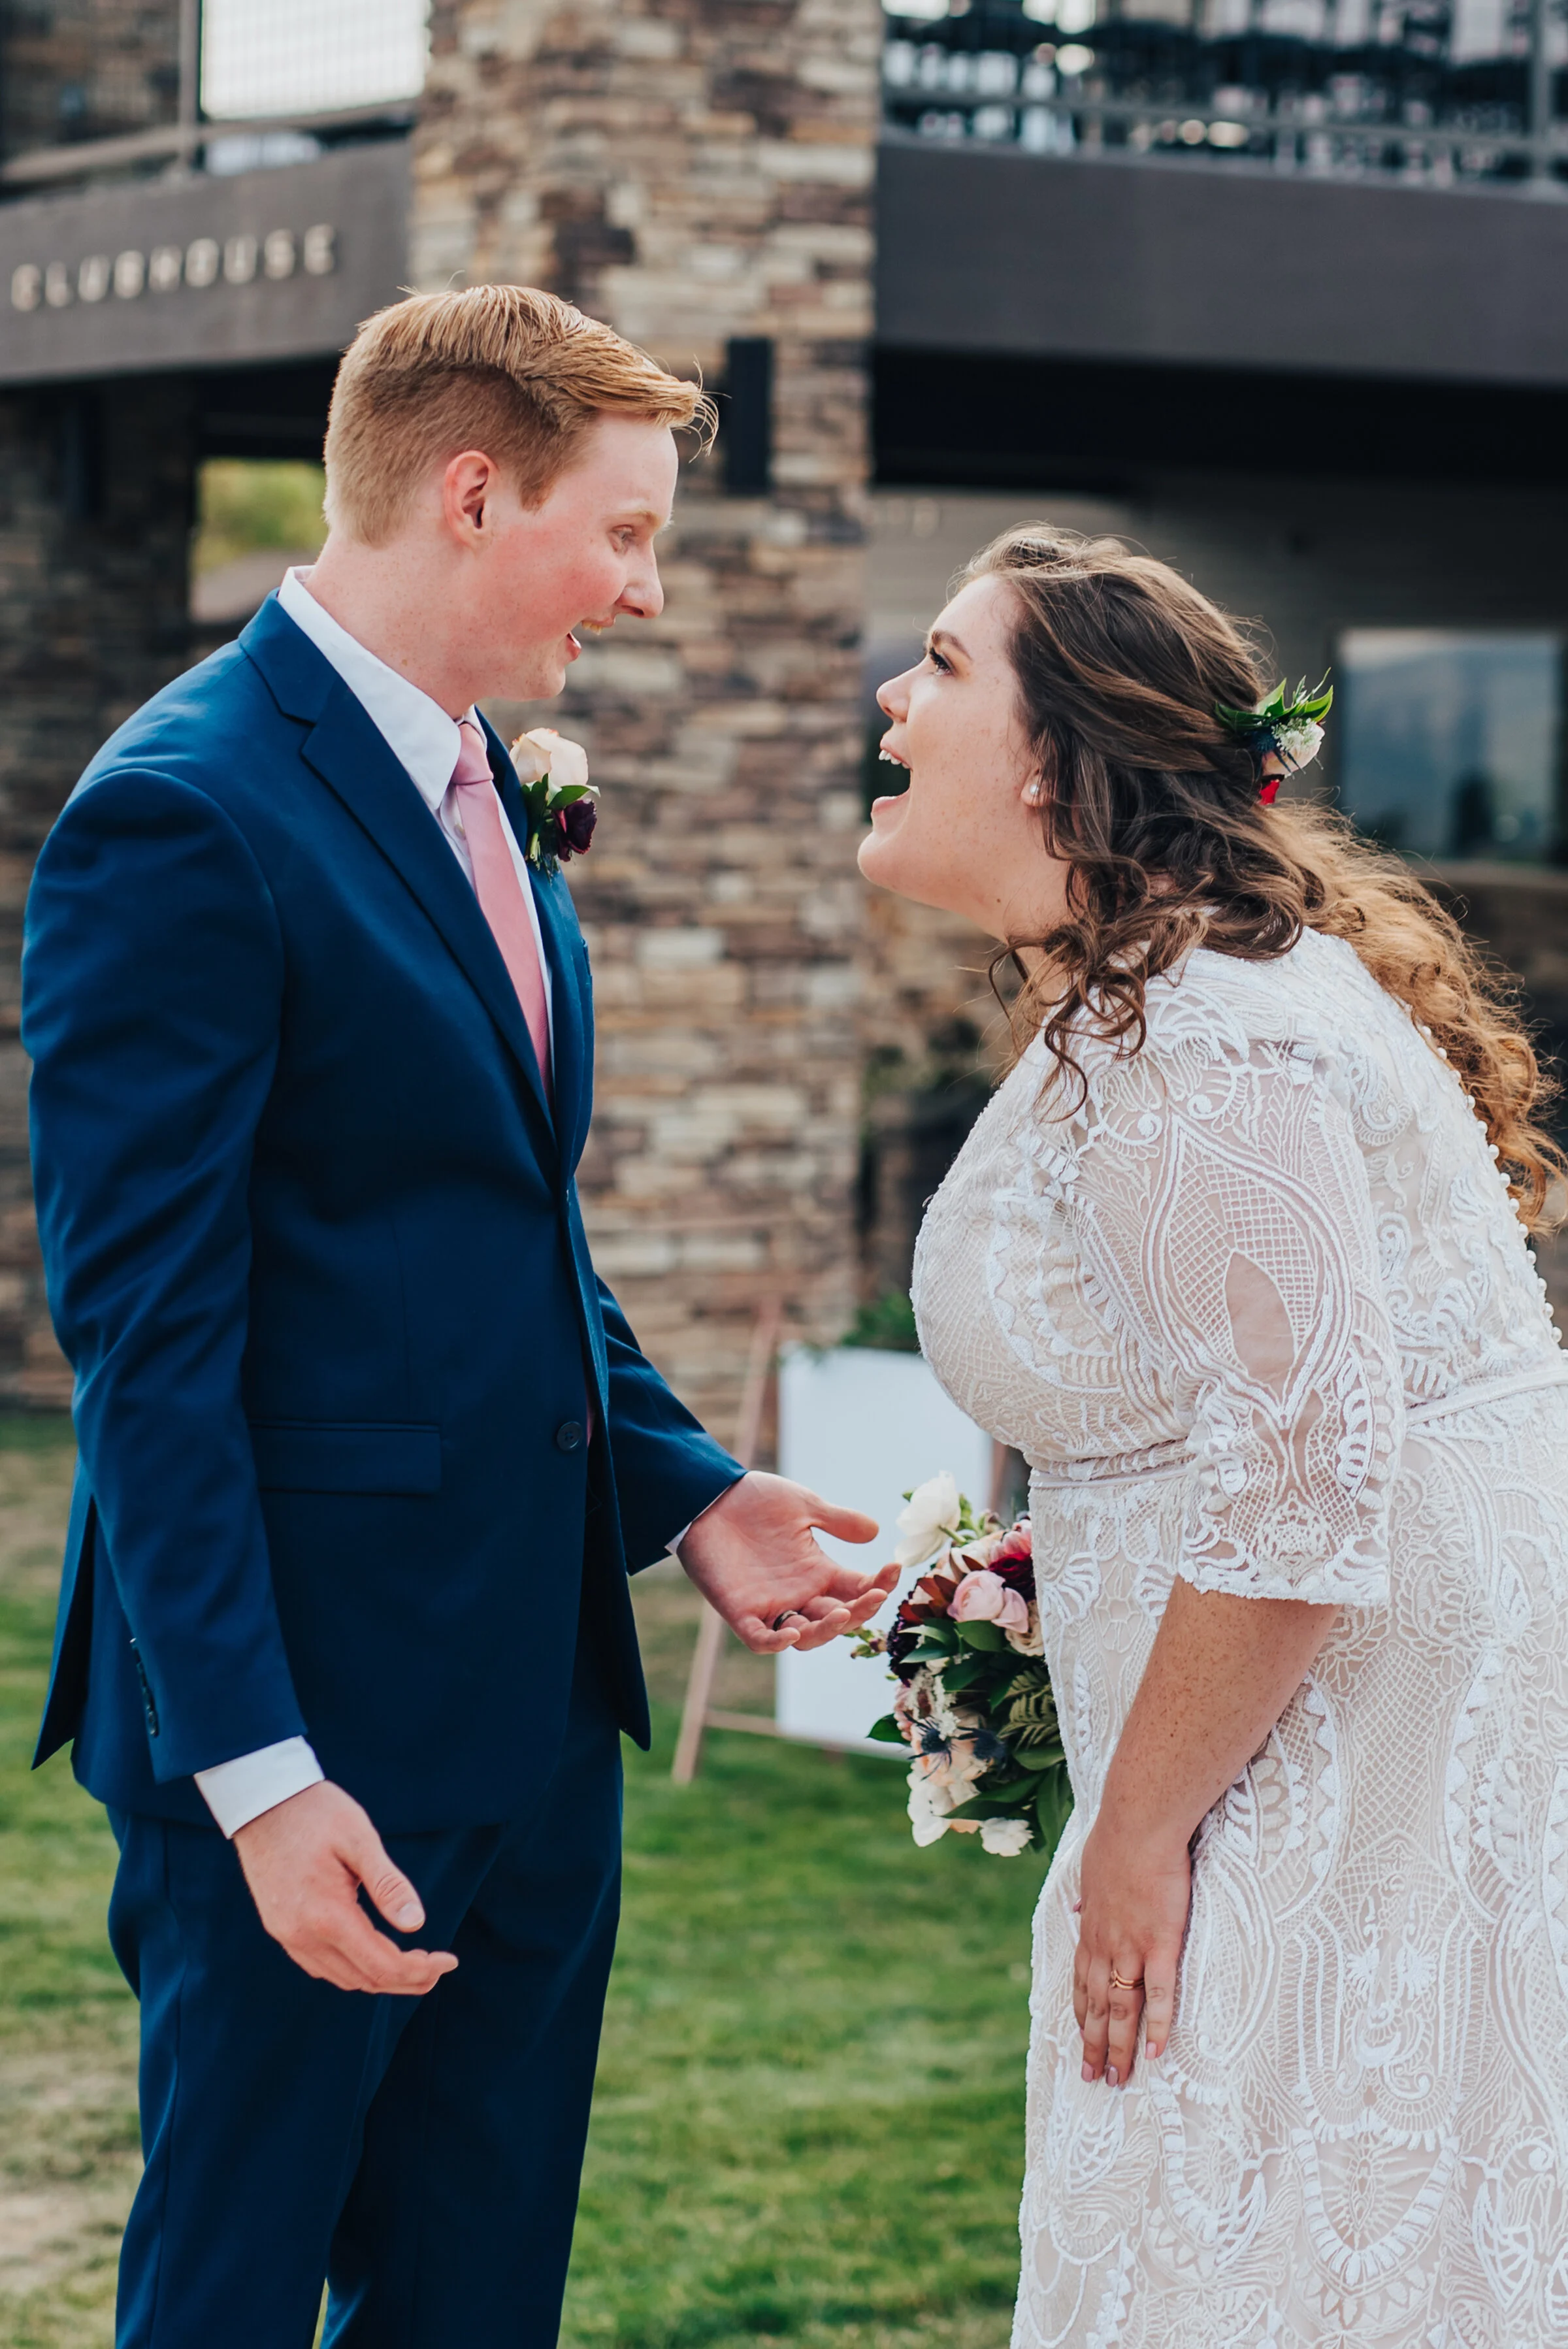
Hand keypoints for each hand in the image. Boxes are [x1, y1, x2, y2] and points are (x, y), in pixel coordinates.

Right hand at [233, 1779, 458, 1995]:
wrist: (261, 1801)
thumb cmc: (315, 1812)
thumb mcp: (359, 1839)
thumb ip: (388, 1885)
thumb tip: (416, 1924)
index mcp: (326, 1915)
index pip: (382, 1965)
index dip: (420, 1970)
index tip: (450, 1961)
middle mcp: (302, 1935)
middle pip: (364, 1980)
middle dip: (407, 1980)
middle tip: (438, 1967)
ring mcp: (286, 1935)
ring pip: (342, 1978)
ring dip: (380, 1978)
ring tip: (412, 1963)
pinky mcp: (279, 1927)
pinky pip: (320, 1966)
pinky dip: (352, 1969)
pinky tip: (371, 1953)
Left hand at [677, 1470, 896, 1652]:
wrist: (708, 1495)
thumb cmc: (755, 1500)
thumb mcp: (803, 1506)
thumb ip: (837, 1521)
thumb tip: (876, 1531)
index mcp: (817, 1572)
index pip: (856, 1590)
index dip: (878, 1585)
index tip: (894, 1568)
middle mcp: (798, 1594)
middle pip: (837, 1619)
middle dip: (860, 1611)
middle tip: (874, 1595)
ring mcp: (770, 1605)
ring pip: (805, 1636)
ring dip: (826, 1630)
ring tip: (842, 1612)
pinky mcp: (739, 1611)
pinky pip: (760, 1639)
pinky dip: (776, 1642)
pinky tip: (792, 1632)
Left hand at [1072, 1812, 1190, 2086]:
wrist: (1138, 1825)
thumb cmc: (1117, 1841)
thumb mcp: (1090, 1872)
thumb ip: (1087, 1898)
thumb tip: (1077, 1910)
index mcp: (1091, 1930)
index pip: (1082, 1982)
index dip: (1081, 2015)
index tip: (1081, 2040)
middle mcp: (1105, 1945)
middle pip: (1097, 2006)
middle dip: (1094, 2045)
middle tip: (1094, 2079)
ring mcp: (1131, 1947)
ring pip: (1121, 2009)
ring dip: (1119, 2047)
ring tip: (1119, 2079)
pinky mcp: (1160, 1943)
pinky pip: (1158, 1994)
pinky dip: (1156, 2025)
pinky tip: (1156, 2053)